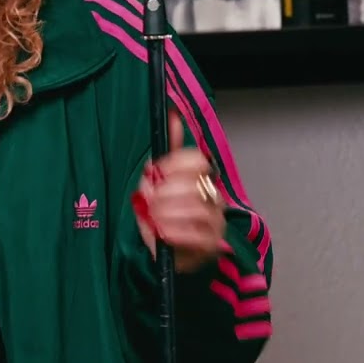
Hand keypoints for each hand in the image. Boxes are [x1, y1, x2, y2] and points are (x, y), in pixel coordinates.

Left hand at [132, 109, 225, 273]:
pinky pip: (197, 237)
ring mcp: (215, 223)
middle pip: (195, 185)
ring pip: (198, 209)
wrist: (166, 249)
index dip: (172, 165)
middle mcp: (214, 198)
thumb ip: (168, 149)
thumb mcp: (160, 180)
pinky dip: (175, 233)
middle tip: (148, 198)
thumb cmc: (164, 213)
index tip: (154, 173)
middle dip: (165, 191)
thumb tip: (173, 114)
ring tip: (153, 216)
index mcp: (202, 179)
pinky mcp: (210, 246)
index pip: (197, 161)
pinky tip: (162, 232)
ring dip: (169, 212)